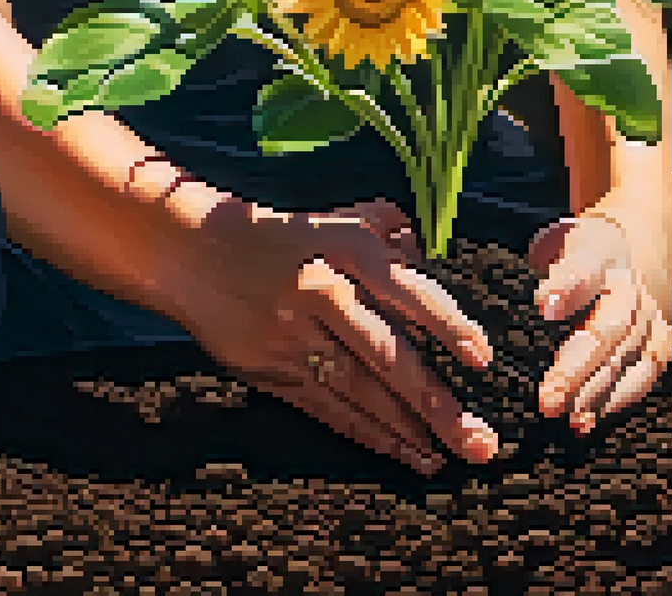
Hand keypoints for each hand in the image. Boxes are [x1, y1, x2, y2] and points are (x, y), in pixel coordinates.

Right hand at [169, 197, 497, 475]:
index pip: (403, 288)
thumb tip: (424, 249)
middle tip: (478, 438)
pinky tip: (404, 452)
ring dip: (406, 428)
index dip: (444, 323)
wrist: (190, 251)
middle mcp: (318, 291)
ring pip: (357, 389)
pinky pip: (325, 407)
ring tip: (449, 455)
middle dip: (434, 401)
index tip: (481, 357)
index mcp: (342, 248)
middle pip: (383, 354)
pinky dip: (367, 432)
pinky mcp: (268, 369)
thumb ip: (385, 226)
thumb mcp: (334, 217)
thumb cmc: (282, 235)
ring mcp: (290, 336)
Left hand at [526, 200, 671, 435]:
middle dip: (577, 366)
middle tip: (547, 398)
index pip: (583, 270)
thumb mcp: (555, 243)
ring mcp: (649, 314)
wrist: (634, 244)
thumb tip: (527, 300)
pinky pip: (645, 374)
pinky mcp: (659, 341)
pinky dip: (618, 400)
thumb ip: (539, 269)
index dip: (566, 289)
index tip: (543, 307)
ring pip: (627, 357)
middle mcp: (630, 286)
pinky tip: (588, 422)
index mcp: (600, 253)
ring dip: (597, 391)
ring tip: (569, 419)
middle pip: (608, 327)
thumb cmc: (578, 252)